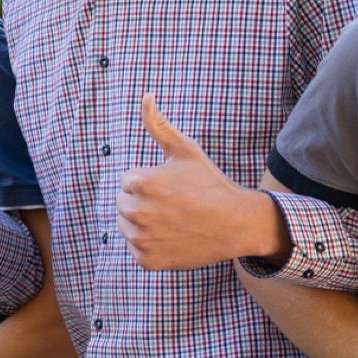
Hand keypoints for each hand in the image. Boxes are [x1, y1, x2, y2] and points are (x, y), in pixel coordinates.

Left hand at [116, 95, 260, 270]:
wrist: (234, 223)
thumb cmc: (209, 183)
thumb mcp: (184, 150)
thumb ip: (158, 124)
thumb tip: (145, 96)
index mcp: (139, 183)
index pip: (127, 181)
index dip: (150, 181)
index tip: (172, 186)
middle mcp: (136, 212)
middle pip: (123, 204)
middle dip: (143, 201)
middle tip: (173, 204)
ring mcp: (140, 240)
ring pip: (127, 227)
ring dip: (144, 223)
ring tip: (172, 220)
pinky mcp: (147, 261)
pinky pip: (136, 249)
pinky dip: (151, 245)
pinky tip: (173, 237)